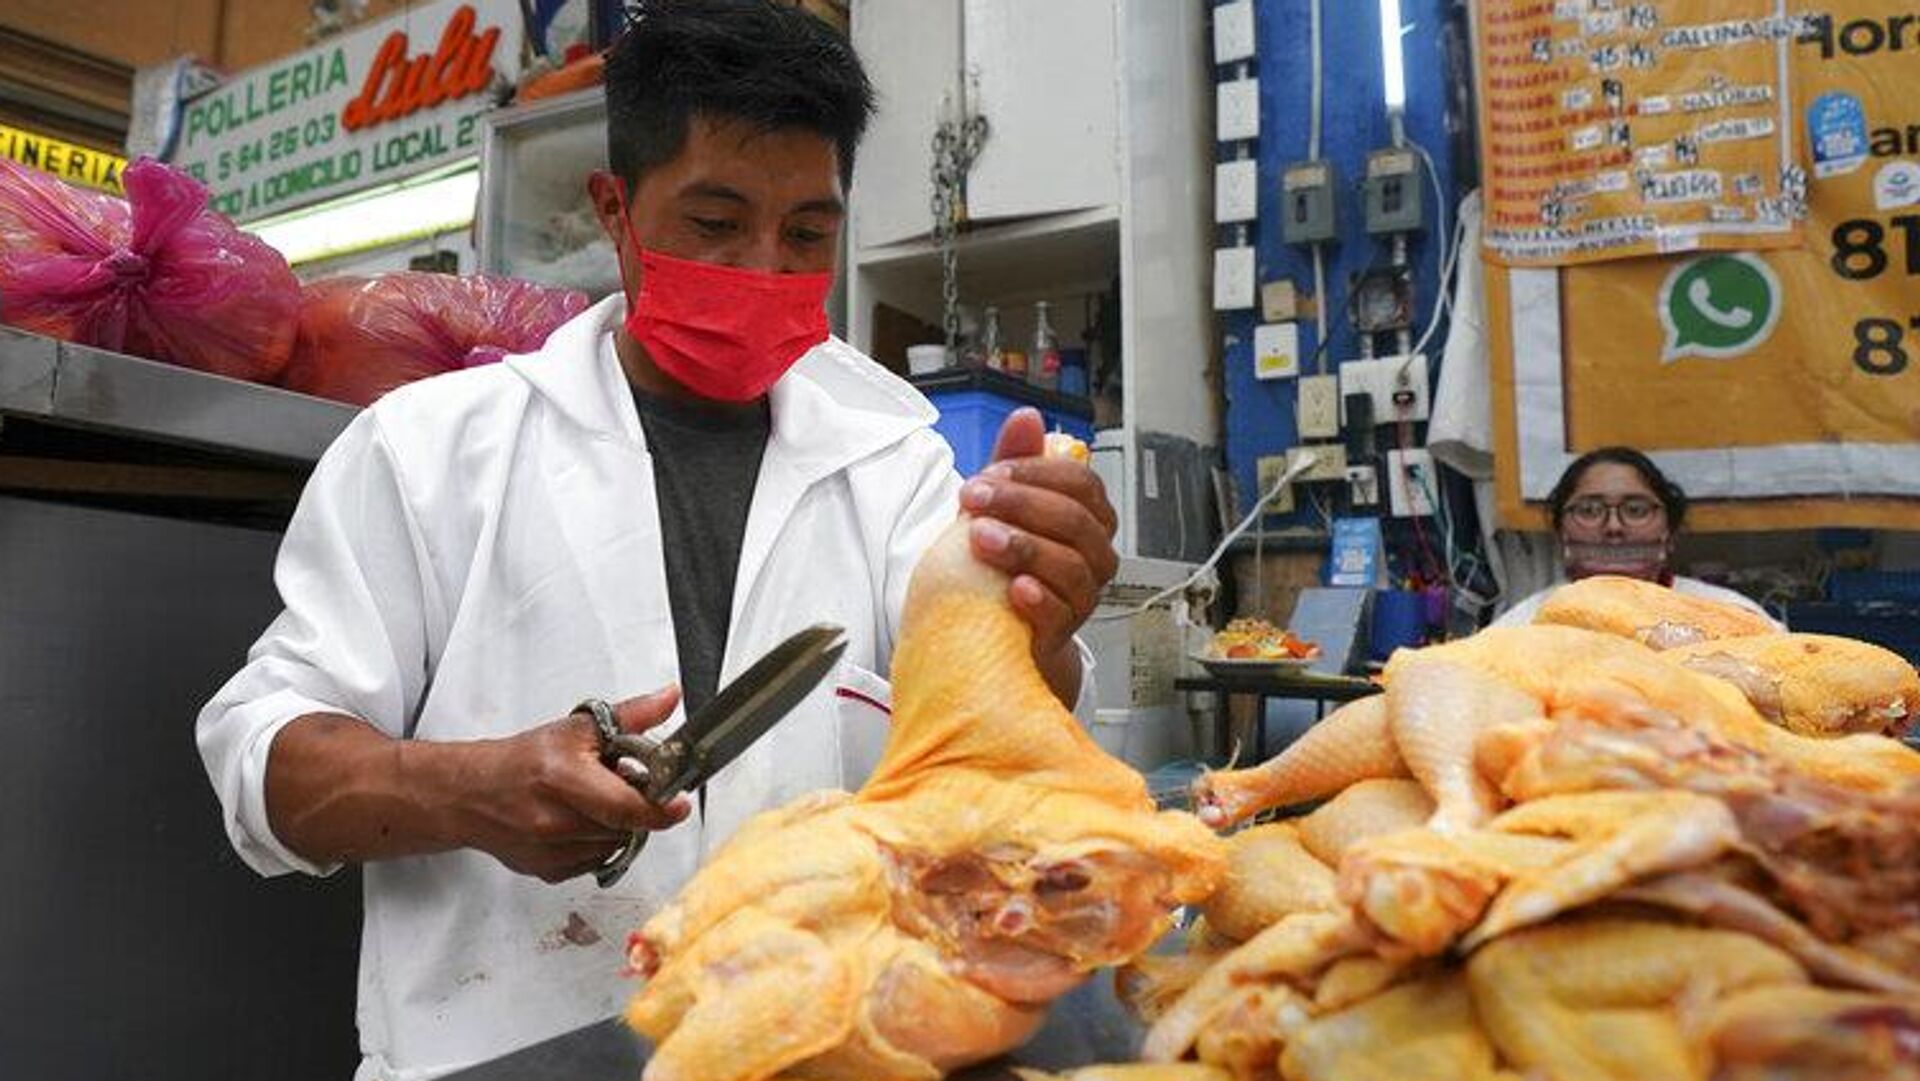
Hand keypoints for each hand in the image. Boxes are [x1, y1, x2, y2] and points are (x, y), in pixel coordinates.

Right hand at [458, 686, 691, 882]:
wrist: (472, 793)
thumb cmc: (523, 761)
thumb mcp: (578, 728)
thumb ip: (631, 716)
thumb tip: (668, 699)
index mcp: (561, 780)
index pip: (625, 806)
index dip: (659, 808)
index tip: (679, 803)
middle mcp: (553, 820)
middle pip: (624, 826)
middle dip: (634, 808)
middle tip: (623, 786)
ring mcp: (548, 851)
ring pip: (613, 846)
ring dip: (617, 826)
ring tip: (595, 801)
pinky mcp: (547, 872)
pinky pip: (595, 862)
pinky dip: (597, 843)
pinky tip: (581, 822)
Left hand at [960, 408, 1118, 696]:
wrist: (997, 631)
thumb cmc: (1003, 564)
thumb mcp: (1002, 508)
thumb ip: (1015, 463)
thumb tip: (1027, 416)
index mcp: (1088, 516)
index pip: (1079, 482)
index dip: (1034, 474)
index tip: (988, 474)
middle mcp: (1095, 554)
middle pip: (1073, 519)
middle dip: (1019, 504)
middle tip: (973, 499)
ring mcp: (1084, 594)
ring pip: (1070, 564)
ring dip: (1023, 546)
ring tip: (981, 538)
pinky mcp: (1064, 631)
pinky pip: (1061, 612)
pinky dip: (1039, 598)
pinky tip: (1014, 588)